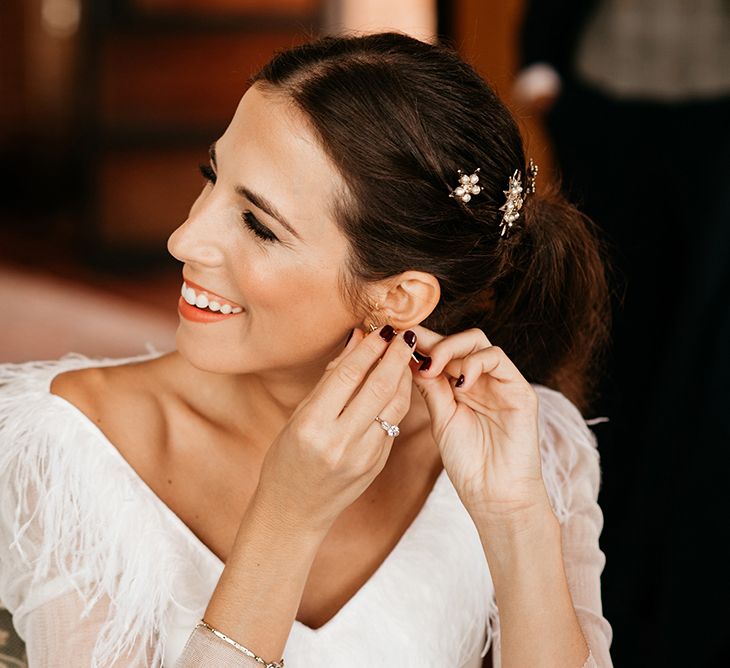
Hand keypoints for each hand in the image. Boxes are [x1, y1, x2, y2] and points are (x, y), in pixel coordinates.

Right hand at [254, 326, 415, 534]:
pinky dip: (397, 400)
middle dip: (395, 356)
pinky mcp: (377, 465)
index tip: (380, 329)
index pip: (348, 376)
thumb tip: (356, 341)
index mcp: (313, 426)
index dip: (368, 348)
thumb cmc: (287, 460)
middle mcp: (340, 442)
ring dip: (404, 376)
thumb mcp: (298, 417)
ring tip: (404, 356)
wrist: (294, 511)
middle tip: (403, 335)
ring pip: (395, 406)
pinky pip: (392, 424)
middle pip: (378, 388)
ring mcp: (363, 456)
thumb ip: (329, 379)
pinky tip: (397, 384)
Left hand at [412, 325, 551, 525]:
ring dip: (450, 349)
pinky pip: (497, 358)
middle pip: (458, 340)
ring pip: (476, 342)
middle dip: (432, 340)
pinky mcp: (519, 389)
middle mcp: (480, 379)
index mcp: (459, 386)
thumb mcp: (440, 418)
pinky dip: (474, 363)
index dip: (418, 341)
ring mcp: (500, 382)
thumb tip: (408, 355)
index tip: (394, 337)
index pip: (440, 351)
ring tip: (432, 369)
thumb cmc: (467, 463)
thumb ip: (430, 386)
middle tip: (410, 351)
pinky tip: (460, 384)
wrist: (495, 495)